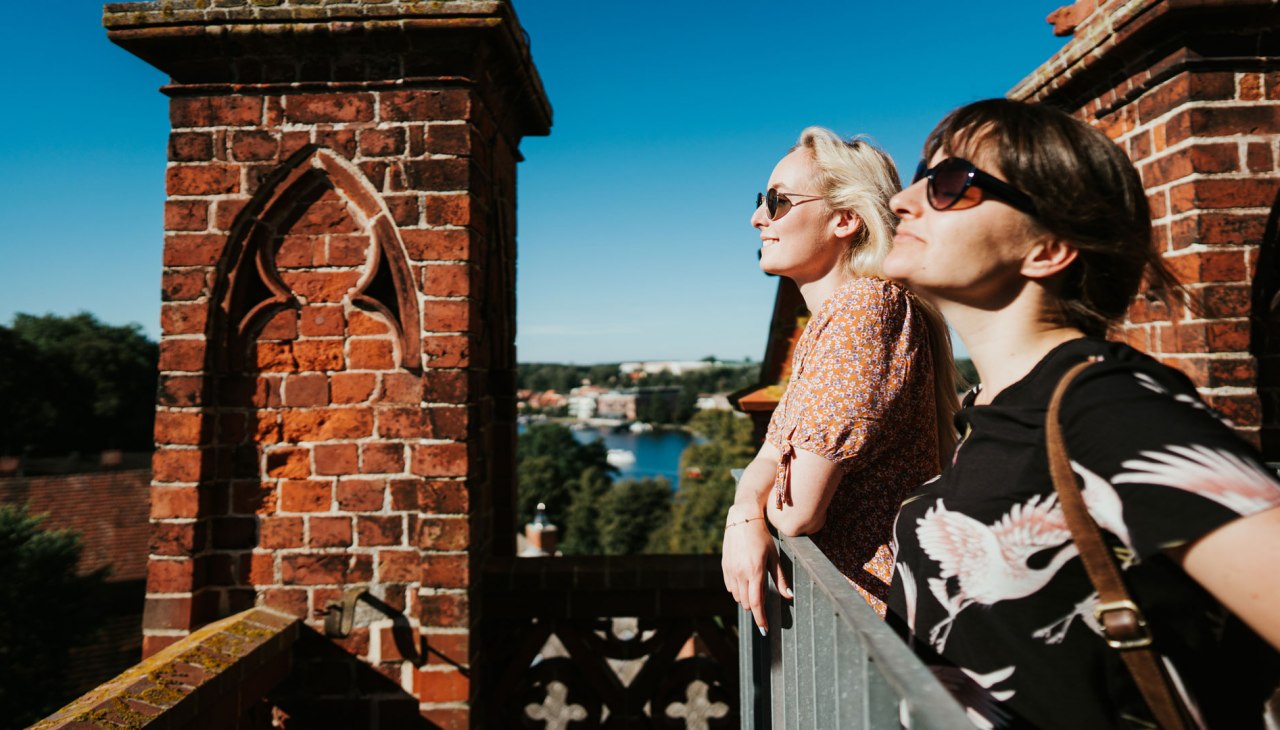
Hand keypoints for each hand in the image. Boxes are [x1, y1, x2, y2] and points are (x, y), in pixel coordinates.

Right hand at [721, 511, 792, 634]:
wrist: (742, 520)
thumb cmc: (762, 537)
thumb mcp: (775, 557)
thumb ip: (780, 579)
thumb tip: (789, 596)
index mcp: (755, 572)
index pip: (756, 603)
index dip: (761, 619)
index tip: (764, 630)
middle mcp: (741, 573)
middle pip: (746, 603)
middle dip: (755, 607)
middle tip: (764, 602)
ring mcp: (730, 571)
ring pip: (737, 597)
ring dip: (746, 598)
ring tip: (755, 587)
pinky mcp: (724, 567)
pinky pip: (730, 588)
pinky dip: (738, 591)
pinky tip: (745, 582)